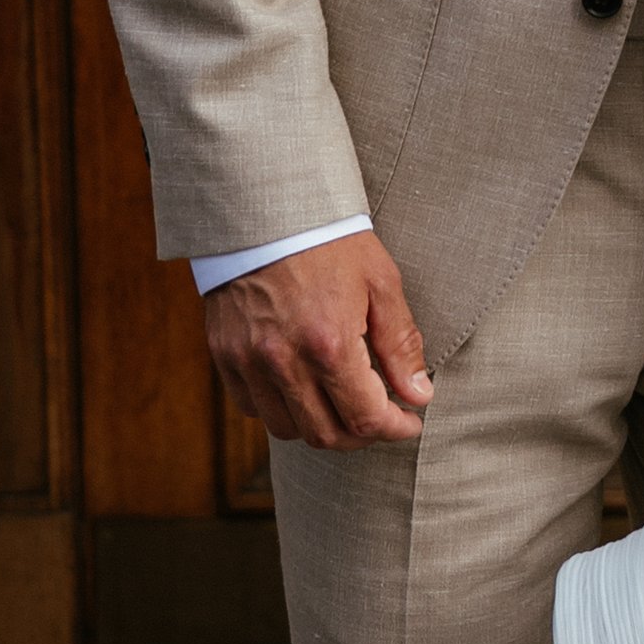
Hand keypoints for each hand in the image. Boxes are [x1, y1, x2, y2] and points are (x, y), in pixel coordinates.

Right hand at [202, 230, 432, 451]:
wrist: (265, 208)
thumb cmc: (330, 240)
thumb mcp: (380, 283)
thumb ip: (401, 345)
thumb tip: (419, 395)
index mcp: (328, 343)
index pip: (365, 418)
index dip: (395, 428)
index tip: (410, 419)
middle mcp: (283, 360)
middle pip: (326, 435)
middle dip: (362, 435)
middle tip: (382, 417)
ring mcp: (248, 361)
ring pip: (287, 429)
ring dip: (321, 425)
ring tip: (343, 402)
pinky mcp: (224, 354)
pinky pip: (252, 407)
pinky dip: (281, 409)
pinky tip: (303, 387)